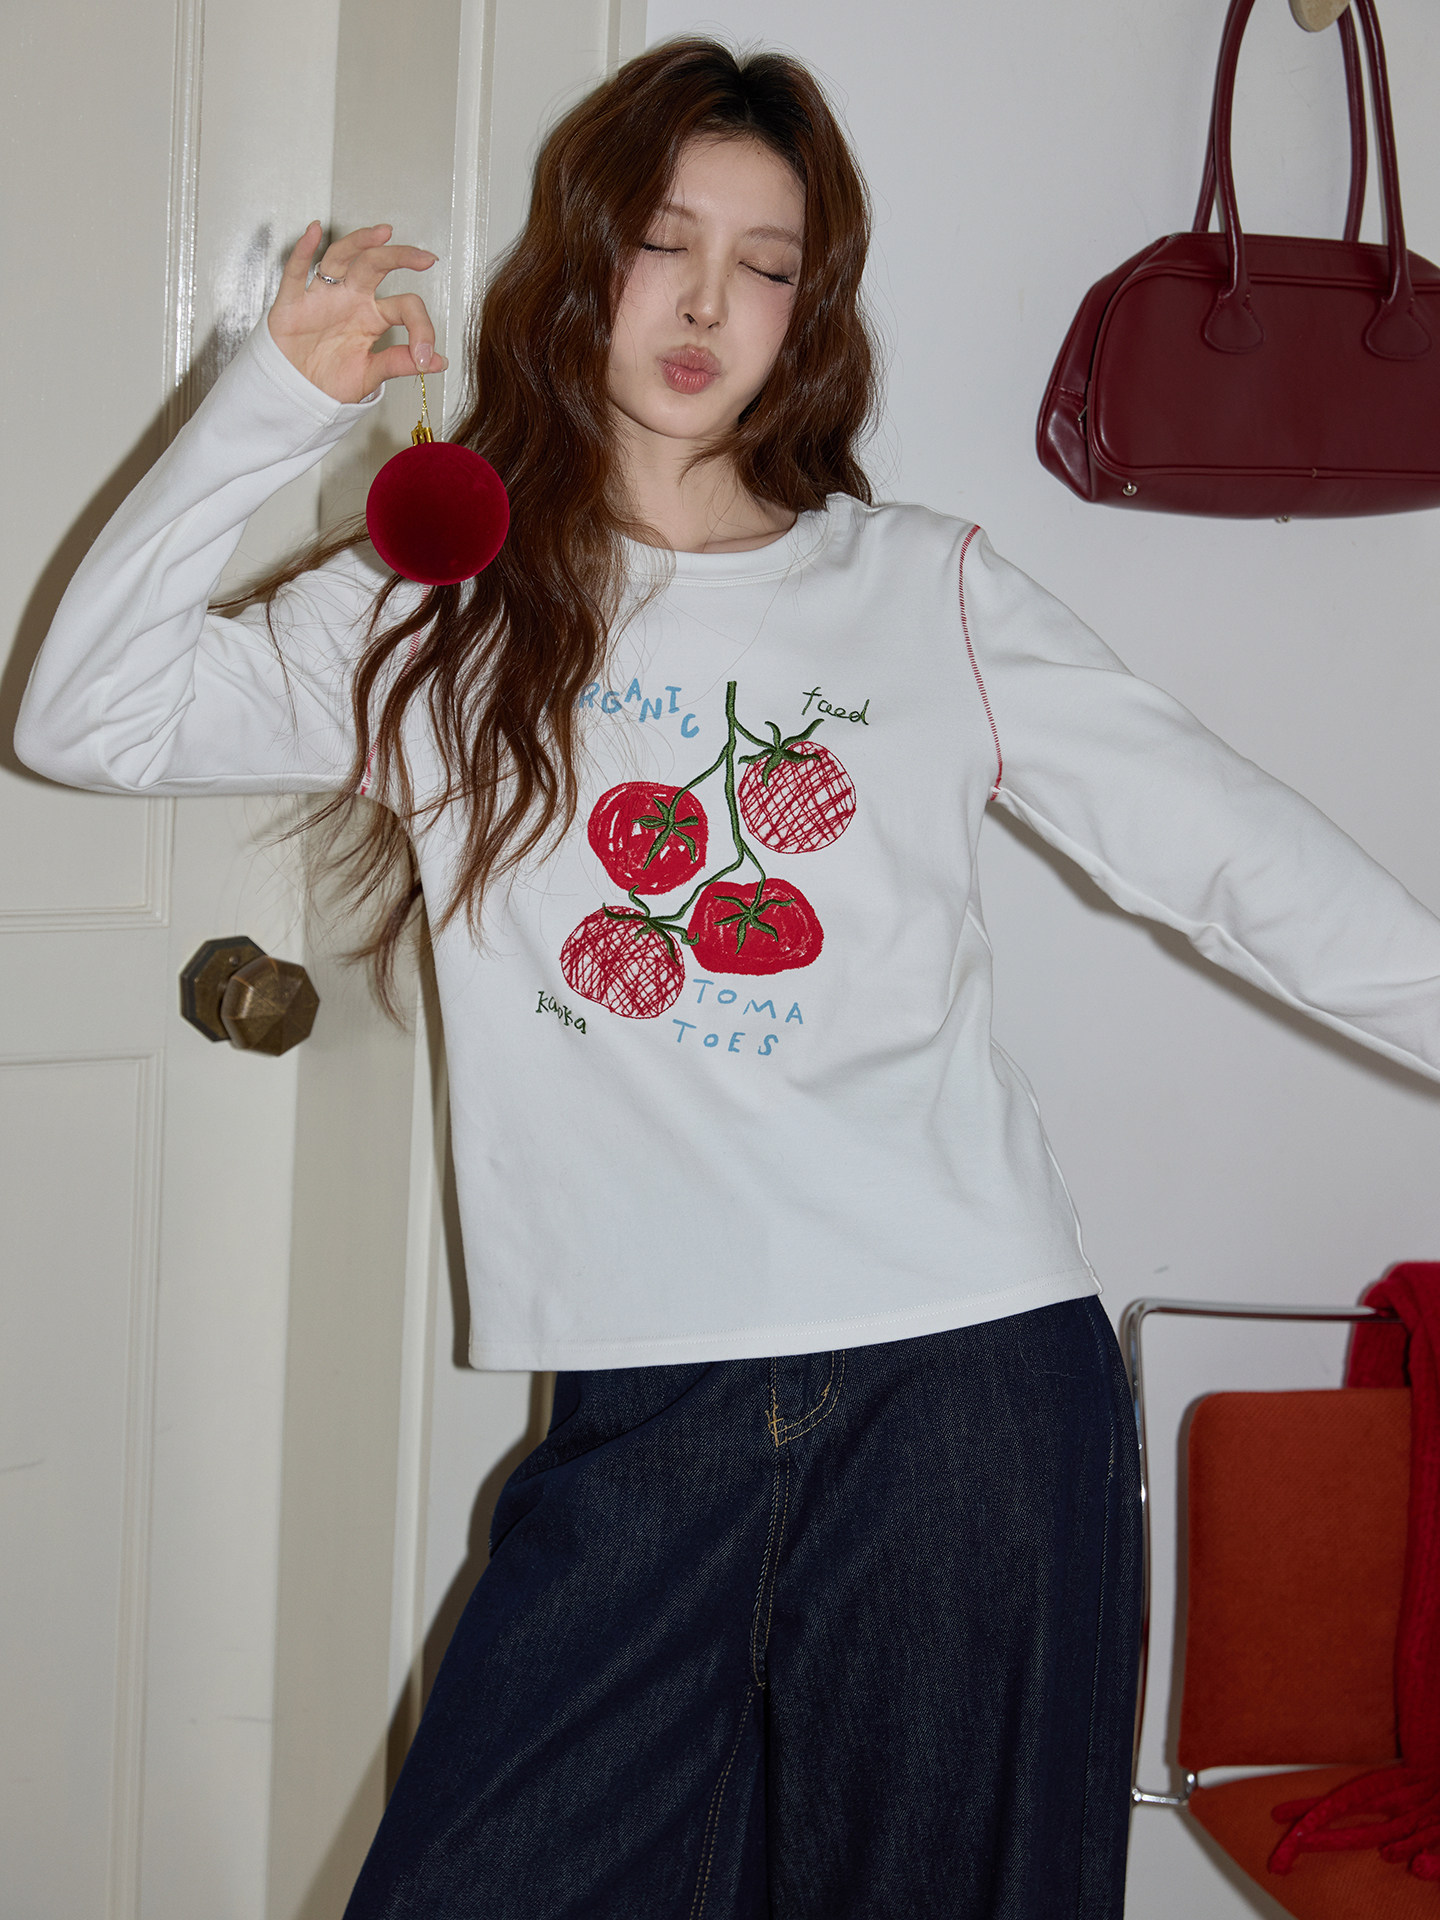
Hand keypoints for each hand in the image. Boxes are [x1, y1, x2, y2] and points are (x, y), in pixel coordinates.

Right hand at [266, 221, 449, 403]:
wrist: (296, 395)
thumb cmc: (329, 383)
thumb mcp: (370, 375)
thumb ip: (399, 363)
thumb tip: (439, 361)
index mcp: (373, 317)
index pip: (404, 306)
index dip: (420, 327)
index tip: (424, 356)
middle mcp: (350, 300)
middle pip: (375, 266)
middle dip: (399, 257)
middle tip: (424, 258)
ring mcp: (322, 297)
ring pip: (341, 258)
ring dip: (360, 242)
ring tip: (383, 233)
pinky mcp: (292, 303)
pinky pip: (296, 272)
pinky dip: (303, 251)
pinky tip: (313, 232)